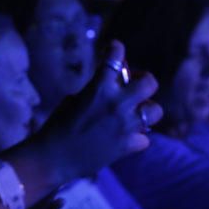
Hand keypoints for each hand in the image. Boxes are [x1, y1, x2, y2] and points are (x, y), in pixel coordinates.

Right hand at [33, 41, 161, 180]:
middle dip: (142, 80)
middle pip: (149, 83)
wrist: (53, 159)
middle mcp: (118, 104)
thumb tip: (109, 84)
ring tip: (132, 114)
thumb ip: (94, 91)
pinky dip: (134, 137)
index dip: (115, 49)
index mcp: (99, 89)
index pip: (115, 58)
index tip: (114, 48)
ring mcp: (126, 126)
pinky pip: (143, 137)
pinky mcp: (128, 146)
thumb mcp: (73, 101)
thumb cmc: (56, 127)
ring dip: (144, 110)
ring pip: (155, 111)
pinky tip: (123, 137)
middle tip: (131, 86)